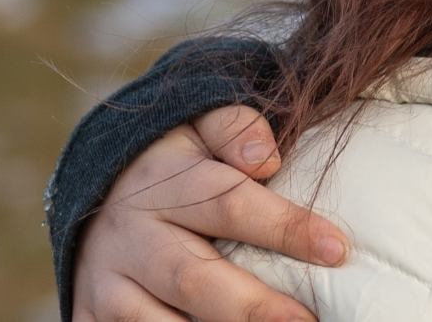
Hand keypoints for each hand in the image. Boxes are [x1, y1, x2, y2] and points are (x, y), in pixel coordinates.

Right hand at [71, 106, 346, 321]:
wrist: (96, 198)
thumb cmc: (174, 168)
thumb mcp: (198, 129)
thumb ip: (233, 128)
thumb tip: (264, 157)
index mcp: (163, 182)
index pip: (228, 203)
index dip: (284, 227)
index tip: (336, 249)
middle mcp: (132, 235)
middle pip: (193, 278)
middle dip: (253, 306)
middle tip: (304, 320)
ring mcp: (109, 283)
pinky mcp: (95, 315)